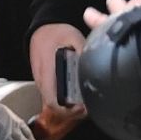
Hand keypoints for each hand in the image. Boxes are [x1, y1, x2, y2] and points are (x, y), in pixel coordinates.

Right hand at [28, 23, 87, 137]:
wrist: (41, 28)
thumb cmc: (57, 33)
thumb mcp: (74, 38)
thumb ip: (86, 52)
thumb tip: (99, 65)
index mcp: (48, 72)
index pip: (53, 102)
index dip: (69, 110)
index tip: (84, 107)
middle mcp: (42, 81)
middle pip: (54, 106)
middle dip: (72, 111)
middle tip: (89, 107)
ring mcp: (41, 81)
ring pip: (53, 101)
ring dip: (68, 105)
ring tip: (85, 101)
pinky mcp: (44, 80)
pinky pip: (52, 94)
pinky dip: (64, 98)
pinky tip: (77, 92)